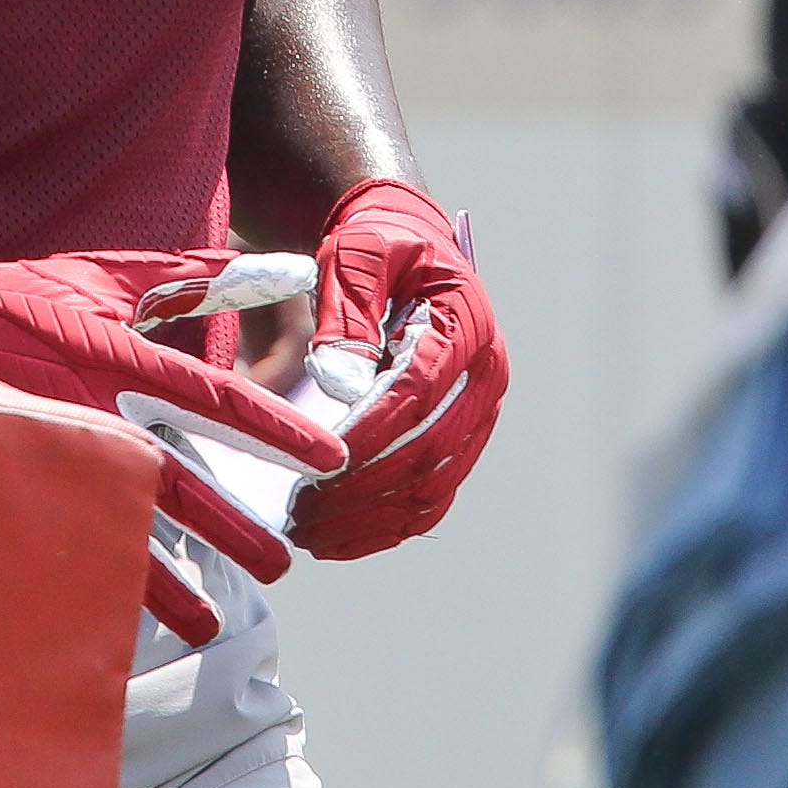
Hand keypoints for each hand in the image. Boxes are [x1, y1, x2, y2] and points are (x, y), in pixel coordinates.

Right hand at [0, 231, 346, 643]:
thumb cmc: (23, 294)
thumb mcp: (112, 277)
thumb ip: (202, 276)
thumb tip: (291, 266)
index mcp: (119, 356)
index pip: (217, 399)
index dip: (277, 430)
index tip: (327, 458)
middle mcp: (91, 412)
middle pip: (179, 481)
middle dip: (234, 526)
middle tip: (283, 561)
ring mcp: (48, 456)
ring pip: (124, 530)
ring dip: (175, 581)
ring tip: (220, 622)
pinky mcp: (11, 485)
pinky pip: (66, 543)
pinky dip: (100, 584)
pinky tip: (129, 621)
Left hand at [294, 178, 502, 559]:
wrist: (408, 249)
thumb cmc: (377, 248)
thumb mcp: (356, 255)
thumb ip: (346, 311)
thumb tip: (337, 384)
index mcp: (467, 325)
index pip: (421, 393)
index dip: (372, 432)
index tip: (317, 462)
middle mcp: (486, 378)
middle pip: (431, 453)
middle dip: (363, 488)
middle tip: (301, 508)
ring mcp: (478, 417)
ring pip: (433, 489)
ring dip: (371, 519)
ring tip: (308, 531)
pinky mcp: (461, 443)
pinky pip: (431, 501)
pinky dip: (386, 528)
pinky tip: (336, 540)